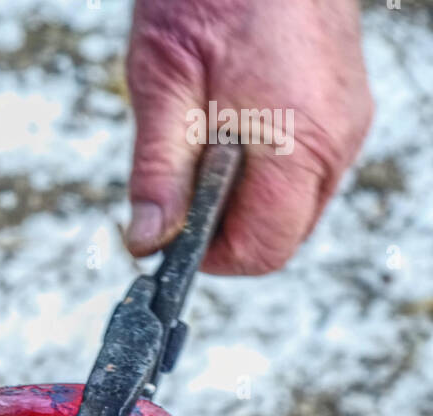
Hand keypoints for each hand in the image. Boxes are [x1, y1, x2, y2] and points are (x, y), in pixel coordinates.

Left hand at [124, 0, 372, 273]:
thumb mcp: (163, 82)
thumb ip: (157, 170)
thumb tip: (148, 240)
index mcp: (299, 142)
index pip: (263, 250)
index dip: (210, 255)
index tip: (172, 234)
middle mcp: (337, 140)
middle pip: (281, 234)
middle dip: (227, 225)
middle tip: (183, 181)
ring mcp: (347, 122)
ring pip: (293, 203)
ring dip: (244, 193)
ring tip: (207, 136)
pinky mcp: (343, 106)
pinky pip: (304, 166)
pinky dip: (263, 163)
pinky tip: (232, 120)